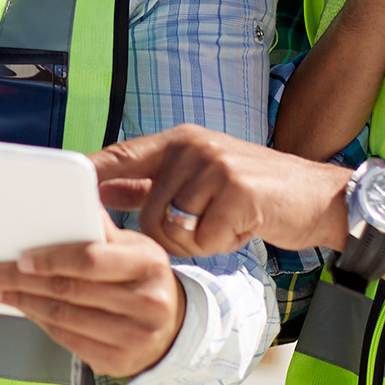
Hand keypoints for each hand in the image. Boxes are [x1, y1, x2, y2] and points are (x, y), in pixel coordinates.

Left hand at [0, 222, 185, 377]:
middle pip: (70, 290)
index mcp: (148, 263)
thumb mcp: (133, 248)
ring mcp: (134, 337)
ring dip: (24, 303)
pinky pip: (67, 340)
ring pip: (63, 318)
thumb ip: (102, 232)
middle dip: (22, 281)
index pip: (91, 260)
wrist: (172, 329)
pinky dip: (40, 322)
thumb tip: (75, 202)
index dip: (51, 259)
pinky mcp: (118, 362)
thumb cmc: (142, 279)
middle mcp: (146, 303)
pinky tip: (24, 309)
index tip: (20, 258)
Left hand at [91, 125, 350, 257]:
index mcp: (180, 141)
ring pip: (172, 228)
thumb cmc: (255, 193)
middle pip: (146, 210)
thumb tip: (103, 189)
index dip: (91, 175)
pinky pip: (203, 238)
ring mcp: (217, 165)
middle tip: (202, 229)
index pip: (121, 155)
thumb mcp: (201, 178)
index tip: (65, 194)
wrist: (319, 197)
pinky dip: (220, 244)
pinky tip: (241, 227)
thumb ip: (152, 183)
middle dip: (168, 235)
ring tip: (224, 225)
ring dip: (195, 241)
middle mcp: (194, 147)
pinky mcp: (238, 191)